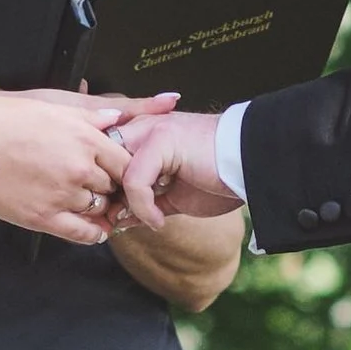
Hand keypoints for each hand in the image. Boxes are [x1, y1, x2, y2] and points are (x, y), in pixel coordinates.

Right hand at [0, 90, 152, 244]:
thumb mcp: (48, 103)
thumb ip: (89, 112)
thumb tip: (118, 115)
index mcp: (84, 138)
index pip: (127, 159)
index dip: (128, 164)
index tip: (122, 167)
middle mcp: (79, 169)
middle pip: (116, 185)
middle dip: (115, 185)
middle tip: (111, 185)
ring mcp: (63, 197)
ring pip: (101, 209)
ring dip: (102, 207)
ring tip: (98, 202)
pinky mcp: (44, 219)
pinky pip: (82, 233)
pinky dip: (94, 233)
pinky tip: (96, 228)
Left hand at [112, 107, 241, 228]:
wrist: (250, 165)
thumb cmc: (218, 178)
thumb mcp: (173, 196)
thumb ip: (146, 203)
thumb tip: (119, 220)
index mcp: (143, 135)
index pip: (104, 159)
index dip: (103, 190)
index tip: (115, 217)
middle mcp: (142, 127)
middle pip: (100, 162)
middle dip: (104, 196)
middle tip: (117, 222)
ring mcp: (150, 130)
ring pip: (114, 172)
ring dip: (124, 205)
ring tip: (145, 220)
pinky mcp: (161, 140)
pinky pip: (134, 180)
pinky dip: (142, 207)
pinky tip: (159, 219)